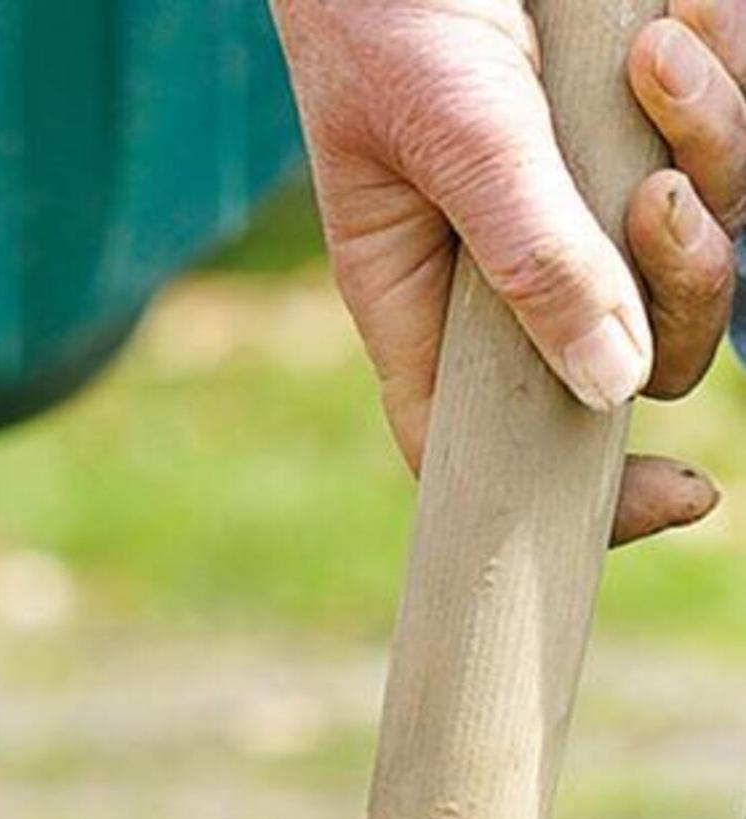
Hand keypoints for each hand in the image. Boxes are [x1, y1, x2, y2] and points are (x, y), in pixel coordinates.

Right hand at [273, 0, 745, 539]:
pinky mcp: (656, 108)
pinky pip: (739, 129)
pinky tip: (677, 15)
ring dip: (709, 137)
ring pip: (711, 228)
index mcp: (433, 296)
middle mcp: (522, 255)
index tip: (683, 491)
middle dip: (682, 276)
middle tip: (652, 194)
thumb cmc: (389, 12)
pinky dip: (729, 70)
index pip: (494, 440)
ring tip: (656, 50)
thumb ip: (529, 256)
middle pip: (645, 344)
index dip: (584, 488)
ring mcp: (596, 182)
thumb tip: (609, 390)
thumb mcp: (454, 135)